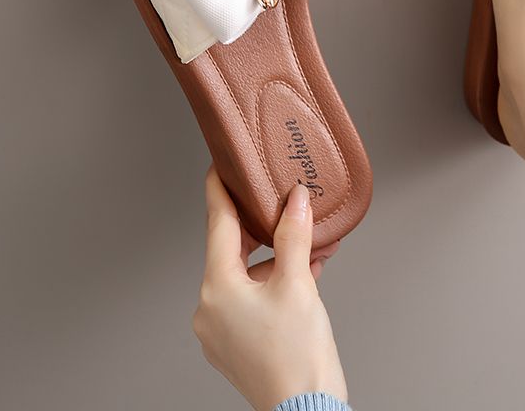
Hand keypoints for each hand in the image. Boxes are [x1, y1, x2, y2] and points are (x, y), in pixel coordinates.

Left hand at [193, 167, 346, 410]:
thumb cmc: (297, 358)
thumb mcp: (298, 284)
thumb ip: (294, 235)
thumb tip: (296, 200)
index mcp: (217, 288)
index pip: (218, 224)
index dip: (220, 190)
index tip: (219, 167)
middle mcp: (210, 308)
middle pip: (234, 250)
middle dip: (266, 227)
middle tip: (284, 204)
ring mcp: (222, 328)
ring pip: (249, 274)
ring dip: (280, 257)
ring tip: (313, 245)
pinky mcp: (238, 342)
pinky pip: (254, 297)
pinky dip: (278, 281)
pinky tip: (306, 271)